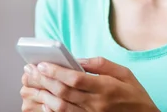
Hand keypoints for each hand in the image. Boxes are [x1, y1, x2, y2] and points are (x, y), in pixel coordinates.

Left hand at [24, 57, 158, 111]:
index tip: (42, 63)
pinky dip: (51, 109)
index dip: (56, 71)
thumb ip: (100, 64)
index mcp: (106, 88)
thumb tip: (78, 60)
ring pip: (60, 107)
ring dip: (43, 95)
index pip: (75, 79)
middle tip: (31, 70)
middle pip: (63, 93)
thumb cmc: (135, 94)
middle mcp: (96, 105)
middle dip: (44, 80)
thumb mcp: (124, 73)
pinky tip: (44, 100)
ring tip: (32, 84)